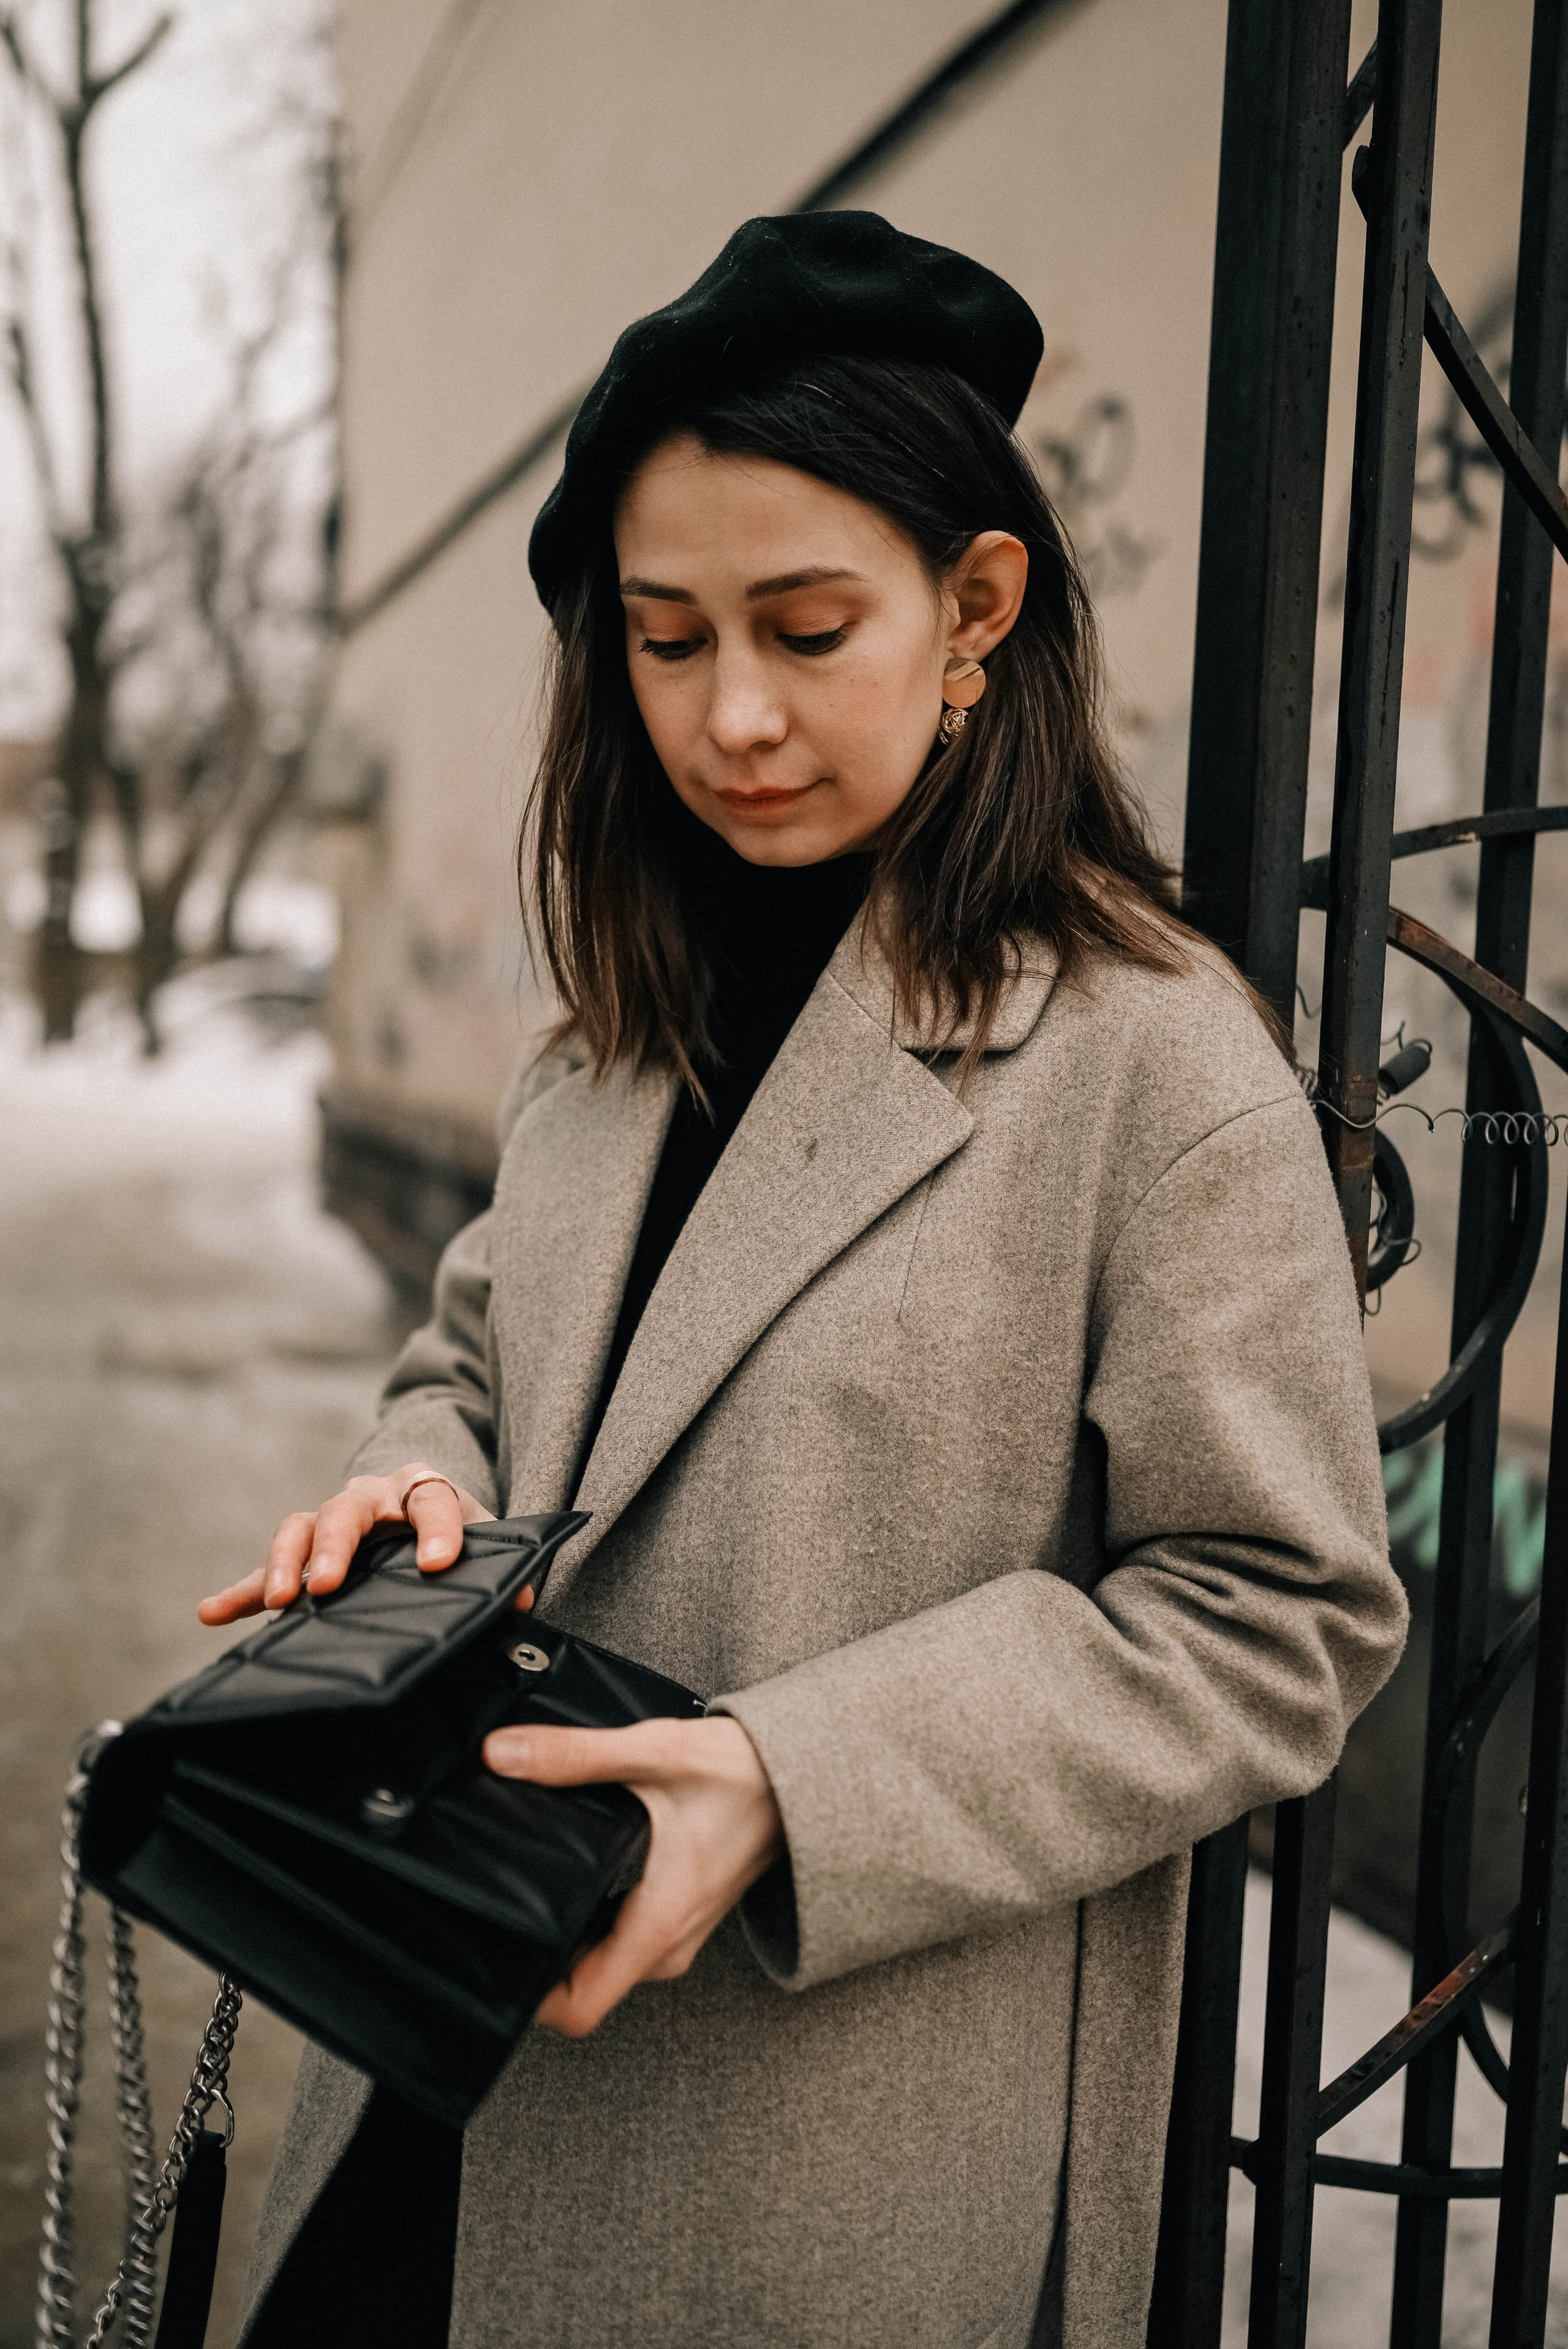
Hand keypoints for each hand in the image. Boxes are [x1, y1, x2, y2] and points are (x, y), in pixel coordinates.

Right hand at [197, 1463, 498, 1624]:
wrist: (426, 1505)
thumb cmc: (456, 1531)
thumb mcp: (485, 1542)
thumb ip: (504, 1571)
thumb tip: (521, 1601)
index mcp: (422, 1488)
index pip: (432, 1499)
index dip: (438, 1529)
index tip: (438, 1563)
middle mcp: (370, 1497)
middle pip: (347, 1511)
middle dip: (335, 1547)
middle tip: (327, 1585)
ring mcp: (331, 1521)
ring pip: (301, 1529)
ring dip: (283, 1564)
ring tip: (274, 1600)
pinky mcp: (304, 1554)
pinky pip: (266, 1570)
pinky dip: (239, 1591)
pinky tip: (211, 1613)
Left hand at [484, 1715, 784, 2035]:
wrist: (808, 1775)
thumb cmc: (746, 1772)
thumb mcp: (654, 1753)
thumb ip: (575, 1755)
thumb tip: (502, 1755)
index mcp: (658, 1926)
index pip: (580, 2007)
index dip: (528, 1996)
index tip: (495, 1950)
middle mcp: (667, 1945)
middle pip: (581, 1986)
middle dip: (536, 1954)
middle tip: (496, 1904)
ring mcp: (676, 1933)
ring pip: (601, 1961)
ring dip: (565, 1933)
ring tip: (529, 1882)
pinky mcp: (680, 1914)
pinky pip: (622, 1938)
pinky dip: (592, 1916)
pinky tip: (576, 1869)